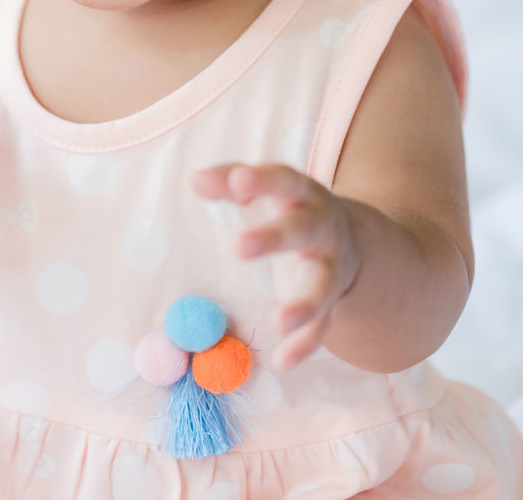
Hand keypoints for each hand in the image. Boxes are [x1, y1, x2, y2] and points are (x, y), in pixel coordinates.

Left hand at [189, 162, 361, 372]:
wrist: (346, 237)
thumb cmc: (287, 207)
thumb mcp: (263, 188)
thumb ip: (229, 181)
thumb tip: (195, 179)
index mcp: (301, 194)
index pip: (285, 180)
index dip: (264, 179)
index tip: (238, 180)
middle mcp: (321, 228)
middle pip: (301, 230)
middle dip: (275, 238)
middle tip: (239, 247)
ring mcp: (329, 266)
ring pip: (321, 285)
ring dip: (303, 304)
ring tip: (278, 323)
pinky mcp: (331, 301)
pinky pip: (322, 327)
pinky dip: (304, 345)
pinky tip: (283, 362)